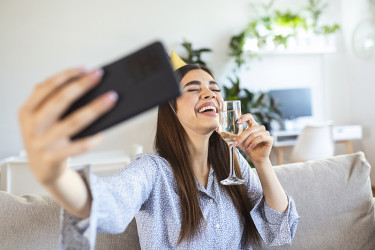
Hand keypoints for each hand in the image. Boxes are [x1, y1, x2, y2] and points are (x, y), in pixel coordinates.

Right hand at [18, 67, 117, 184]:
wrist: (42, 169)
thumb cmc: (46, 138)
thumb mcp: (42, 119)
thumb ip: (55, 103)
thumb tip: (88, 86)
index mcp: (27, 111)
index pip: (46, 87)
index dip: (65, 75)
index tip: (84, 69)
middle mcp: (32, 126)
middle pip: (60, 100)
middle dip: (82, 85)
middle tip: (99, 75)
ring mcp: (41, 143)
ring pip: (73, 122)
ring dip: (95, 108)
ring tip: (110, 98)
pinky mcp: (53, 158)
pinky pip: (78, 146)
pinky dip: (93, 138)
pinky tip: (102, 132)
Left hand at [232, 113, 272, 165]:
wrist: (256, 158)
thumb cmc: (247, 148)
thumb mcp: (238, 141)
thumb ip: (231, 135)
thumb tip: (218, 130)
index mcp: (253, 125)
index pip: (249, 116)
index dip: (244, 117)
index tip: (238, 122)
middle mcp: (260, 128)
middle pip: (251, 128)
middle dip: (242, 136)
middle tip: (236, 143)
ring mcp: (266, 132)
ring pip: (255, 133)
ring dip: (248, 141)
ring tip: (245, 148)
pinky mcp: (270, 138)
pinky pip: (261, 137)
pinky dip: (254, 142)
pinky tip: (250, 147)